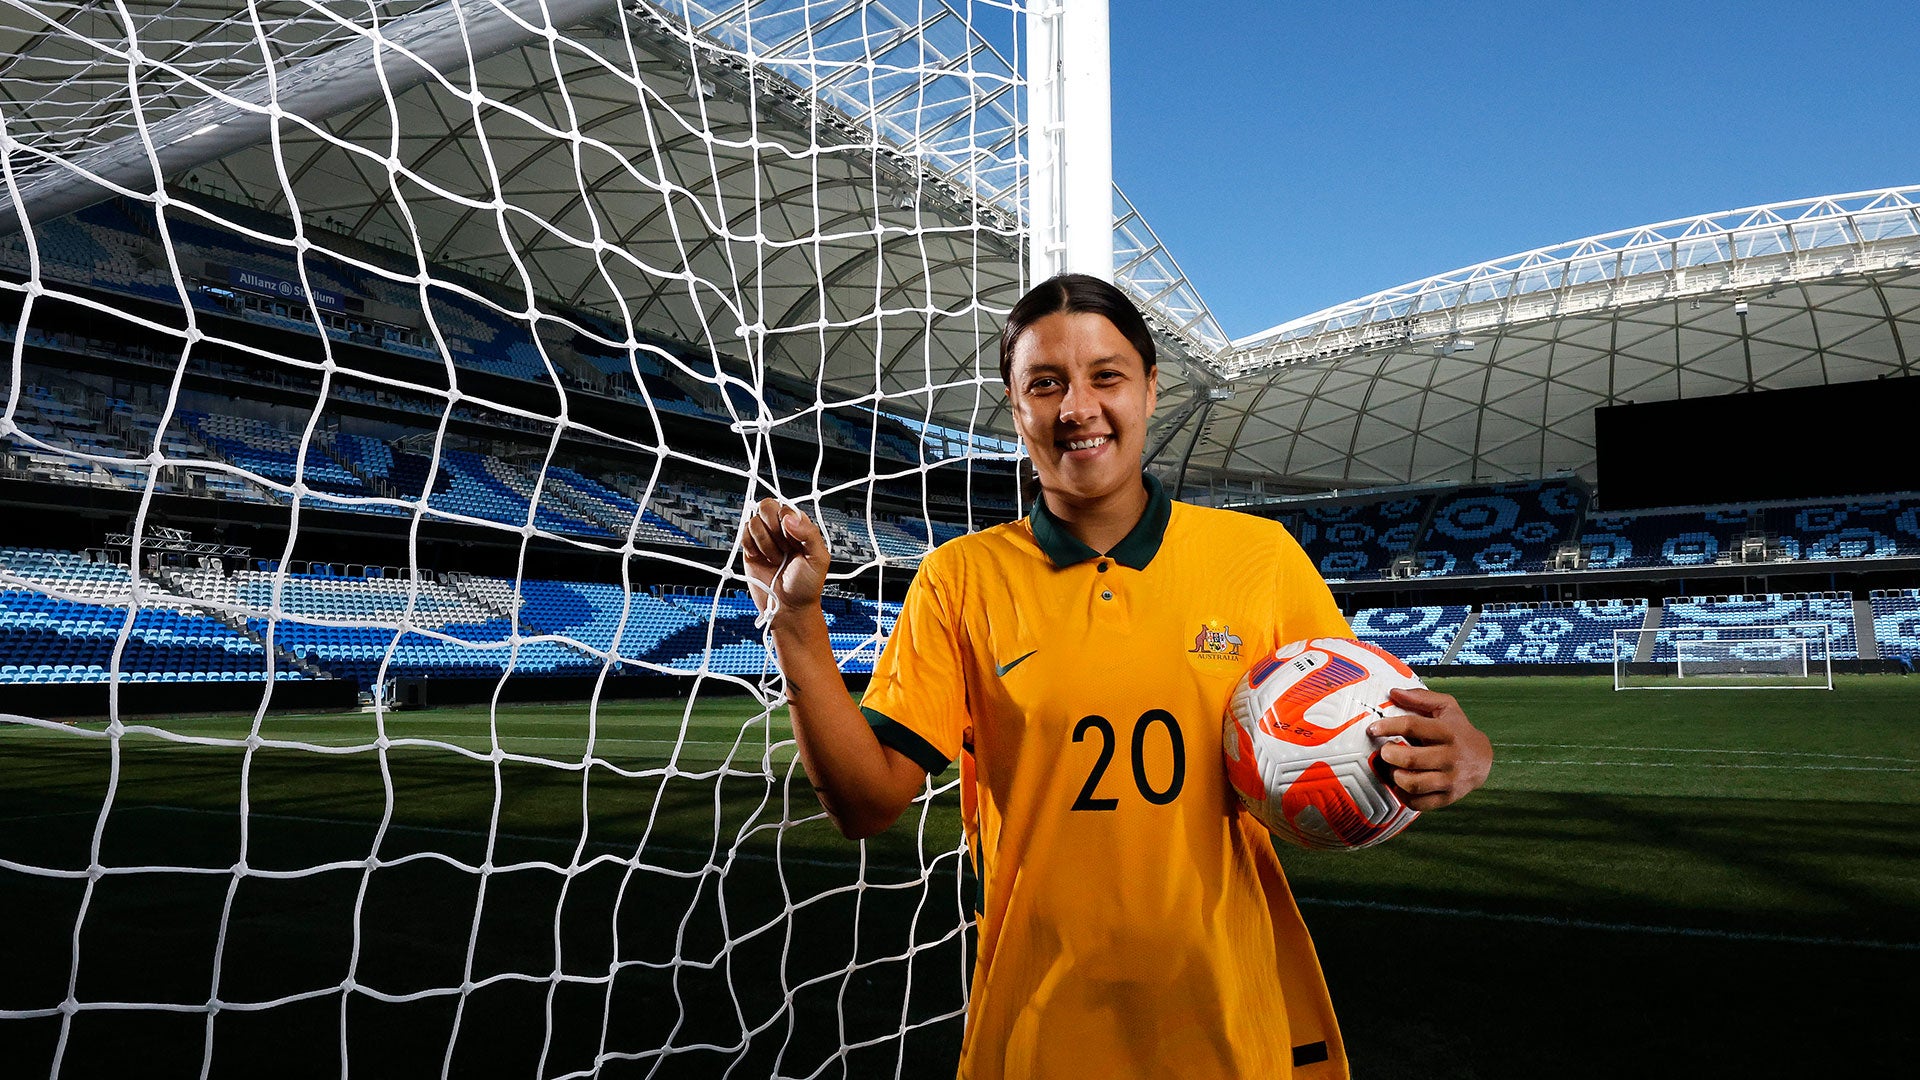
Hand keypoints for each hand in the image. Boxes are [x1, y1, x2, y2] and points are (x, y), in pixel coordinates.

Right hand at [742, 498, 829, 618]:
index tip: (792, 542)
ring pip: (754, 521)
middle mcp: (781, 530)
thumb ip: (809, 534)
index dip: (786, 522)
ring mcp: (764, 538)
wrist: (788, 608)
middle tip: (782, 548)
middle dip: (773, 529)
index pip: (786, 508)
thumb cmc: (807, 586)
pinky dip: (751, 546)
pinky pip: (743, 534)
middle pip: (767, 506)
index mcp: (799, 527)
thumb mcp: (819, 559)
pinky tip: (761, 558)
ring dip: (764, 542)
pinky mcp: (750, 549)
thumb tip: (789, 518)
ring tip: (775, 558)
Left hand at [1369, 686, 1491, 811]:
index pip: (1413, 726)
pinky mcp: (1447, 797)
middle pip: (1411, 759)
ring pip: (1414, 784)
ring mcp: (1450, 780)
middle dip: (1389, 755)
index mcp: (1447, 731)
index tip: (1373, 729)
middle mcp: (1450, 756)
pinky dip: (1404, 796)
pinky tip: (1401, 785)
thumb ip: (1420, 698)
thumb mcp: (1446, 707)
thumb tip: (1394, 692)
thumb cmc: (1457, 729)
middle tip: (1384, 751)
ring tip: (1392, 768)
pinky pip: (1419, 803)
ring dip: (1395, 776)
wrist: (1482, 759)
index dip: (1389, 726)